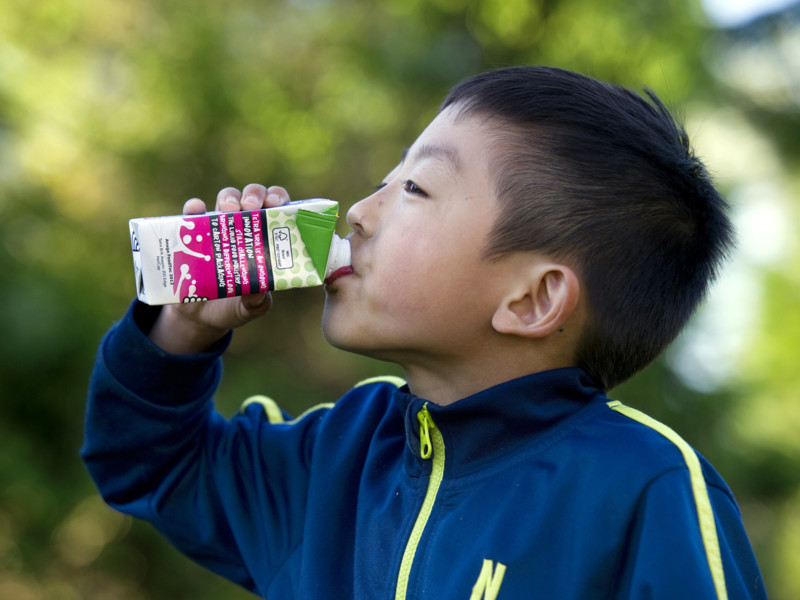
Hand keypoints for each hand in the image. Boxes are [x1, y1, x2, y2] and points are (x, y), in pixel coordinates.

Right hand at [148, 184, 290, 353]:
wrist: (200, 317)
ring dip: (230, 198)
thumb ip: (257, 302)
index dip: (279, 200)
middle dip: (255, 196)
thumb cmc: (234, 306)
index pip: (278, 209)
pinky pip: (192, 213)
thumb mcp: (249, 308)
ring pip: (227, 198)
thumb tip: (258, 292)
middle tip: (252, 208)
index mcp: (266, 240)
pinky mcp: (193, 233)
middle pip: (253, 197)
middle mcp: (245, 227)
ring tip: (228, 210)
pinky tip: (196, 210)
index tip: (276, 206)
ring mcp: (219, 227)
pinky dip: (194, 208)